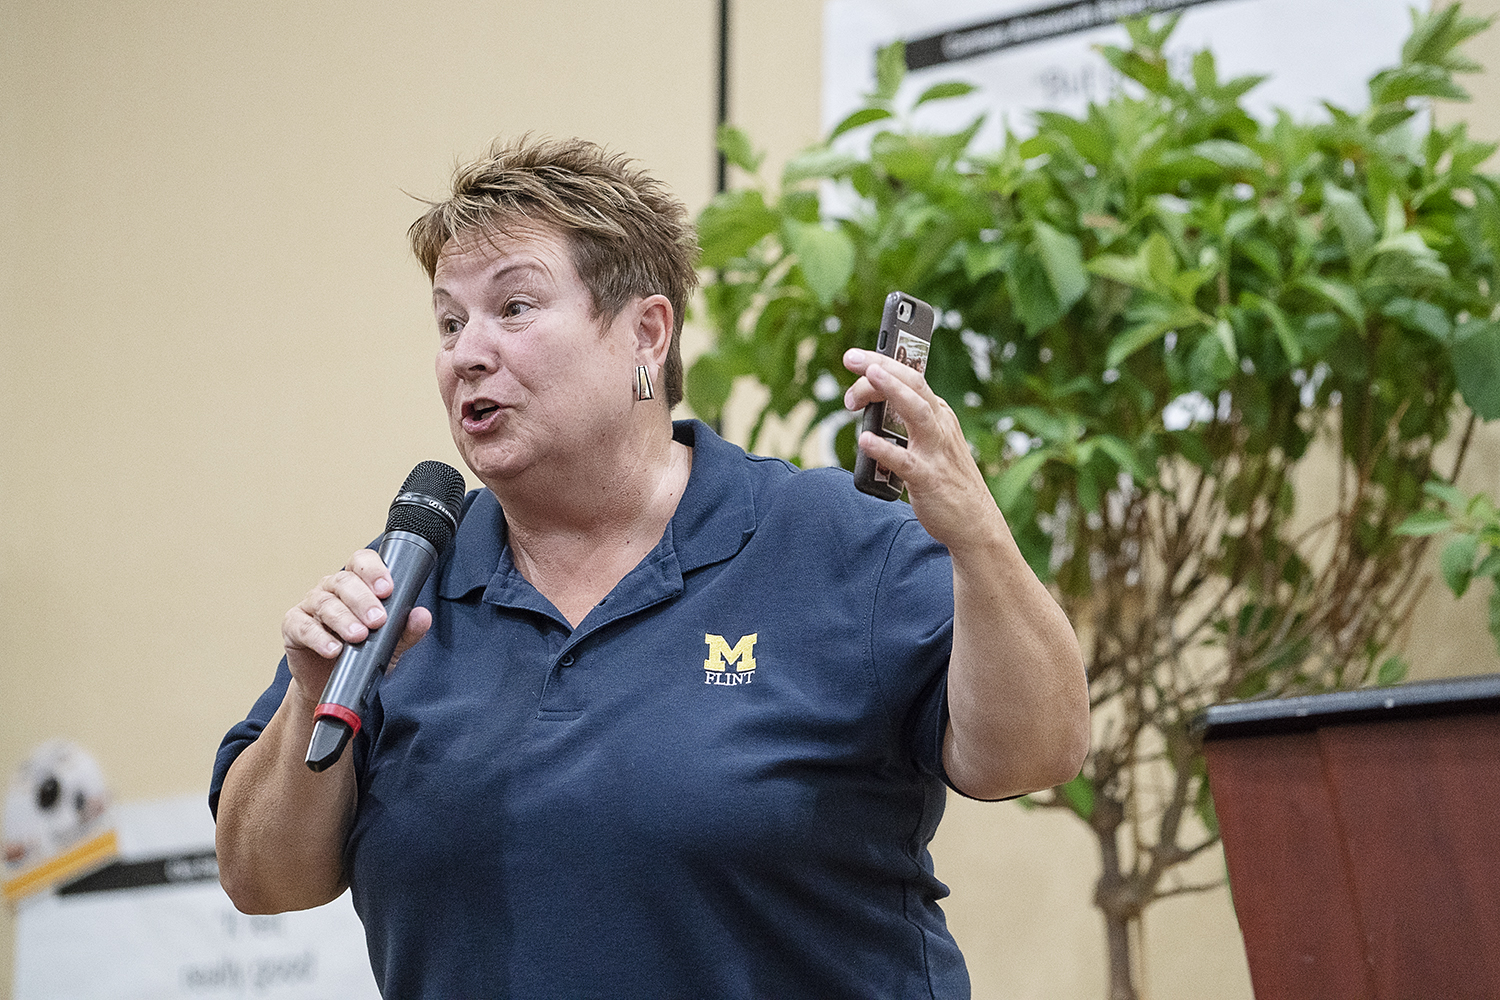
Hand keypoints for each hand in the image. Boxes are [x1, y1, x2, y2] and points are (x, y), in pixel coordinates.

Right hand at [280, 548, 432, 709]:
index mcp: (356, 584)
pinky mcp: (293, 626)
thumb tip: (422, 616)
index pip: (362, 562)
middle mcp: (331, 589)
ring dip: (344, 619)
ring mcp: (310, 605)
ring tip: (359, 636)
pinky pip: (303, 626)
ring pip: (325, 603)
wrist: (330, 684)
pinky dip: (318, 638)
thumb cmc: (361, 656)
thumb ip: (407, 630)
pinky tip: (333, 649)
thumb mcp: (390, 645)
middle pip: (344, 582)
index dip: (374, 571)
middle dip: (363, 600)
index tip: (387, 589)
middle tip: (378, 620)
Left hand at [842, 348, 1002, 551]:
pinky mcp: (928, 479)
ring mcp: (935, 452)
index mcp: (938, 415)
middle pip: (913, 385)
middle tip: (851, 357)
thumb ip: (907, 423)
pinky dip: (884, 449)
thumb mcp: (931, 442)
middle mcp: (939, 426)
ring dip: (892, 390)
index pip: (911, 377)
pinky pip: (905, 461)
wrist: (974, 522)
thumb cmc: (947, 480)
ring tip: (868, 377)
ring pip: (916, 412)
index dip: (883, 363)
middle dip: (882, 365)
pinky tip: (865, 440)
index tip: (857, 358)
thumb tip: (871, 407)